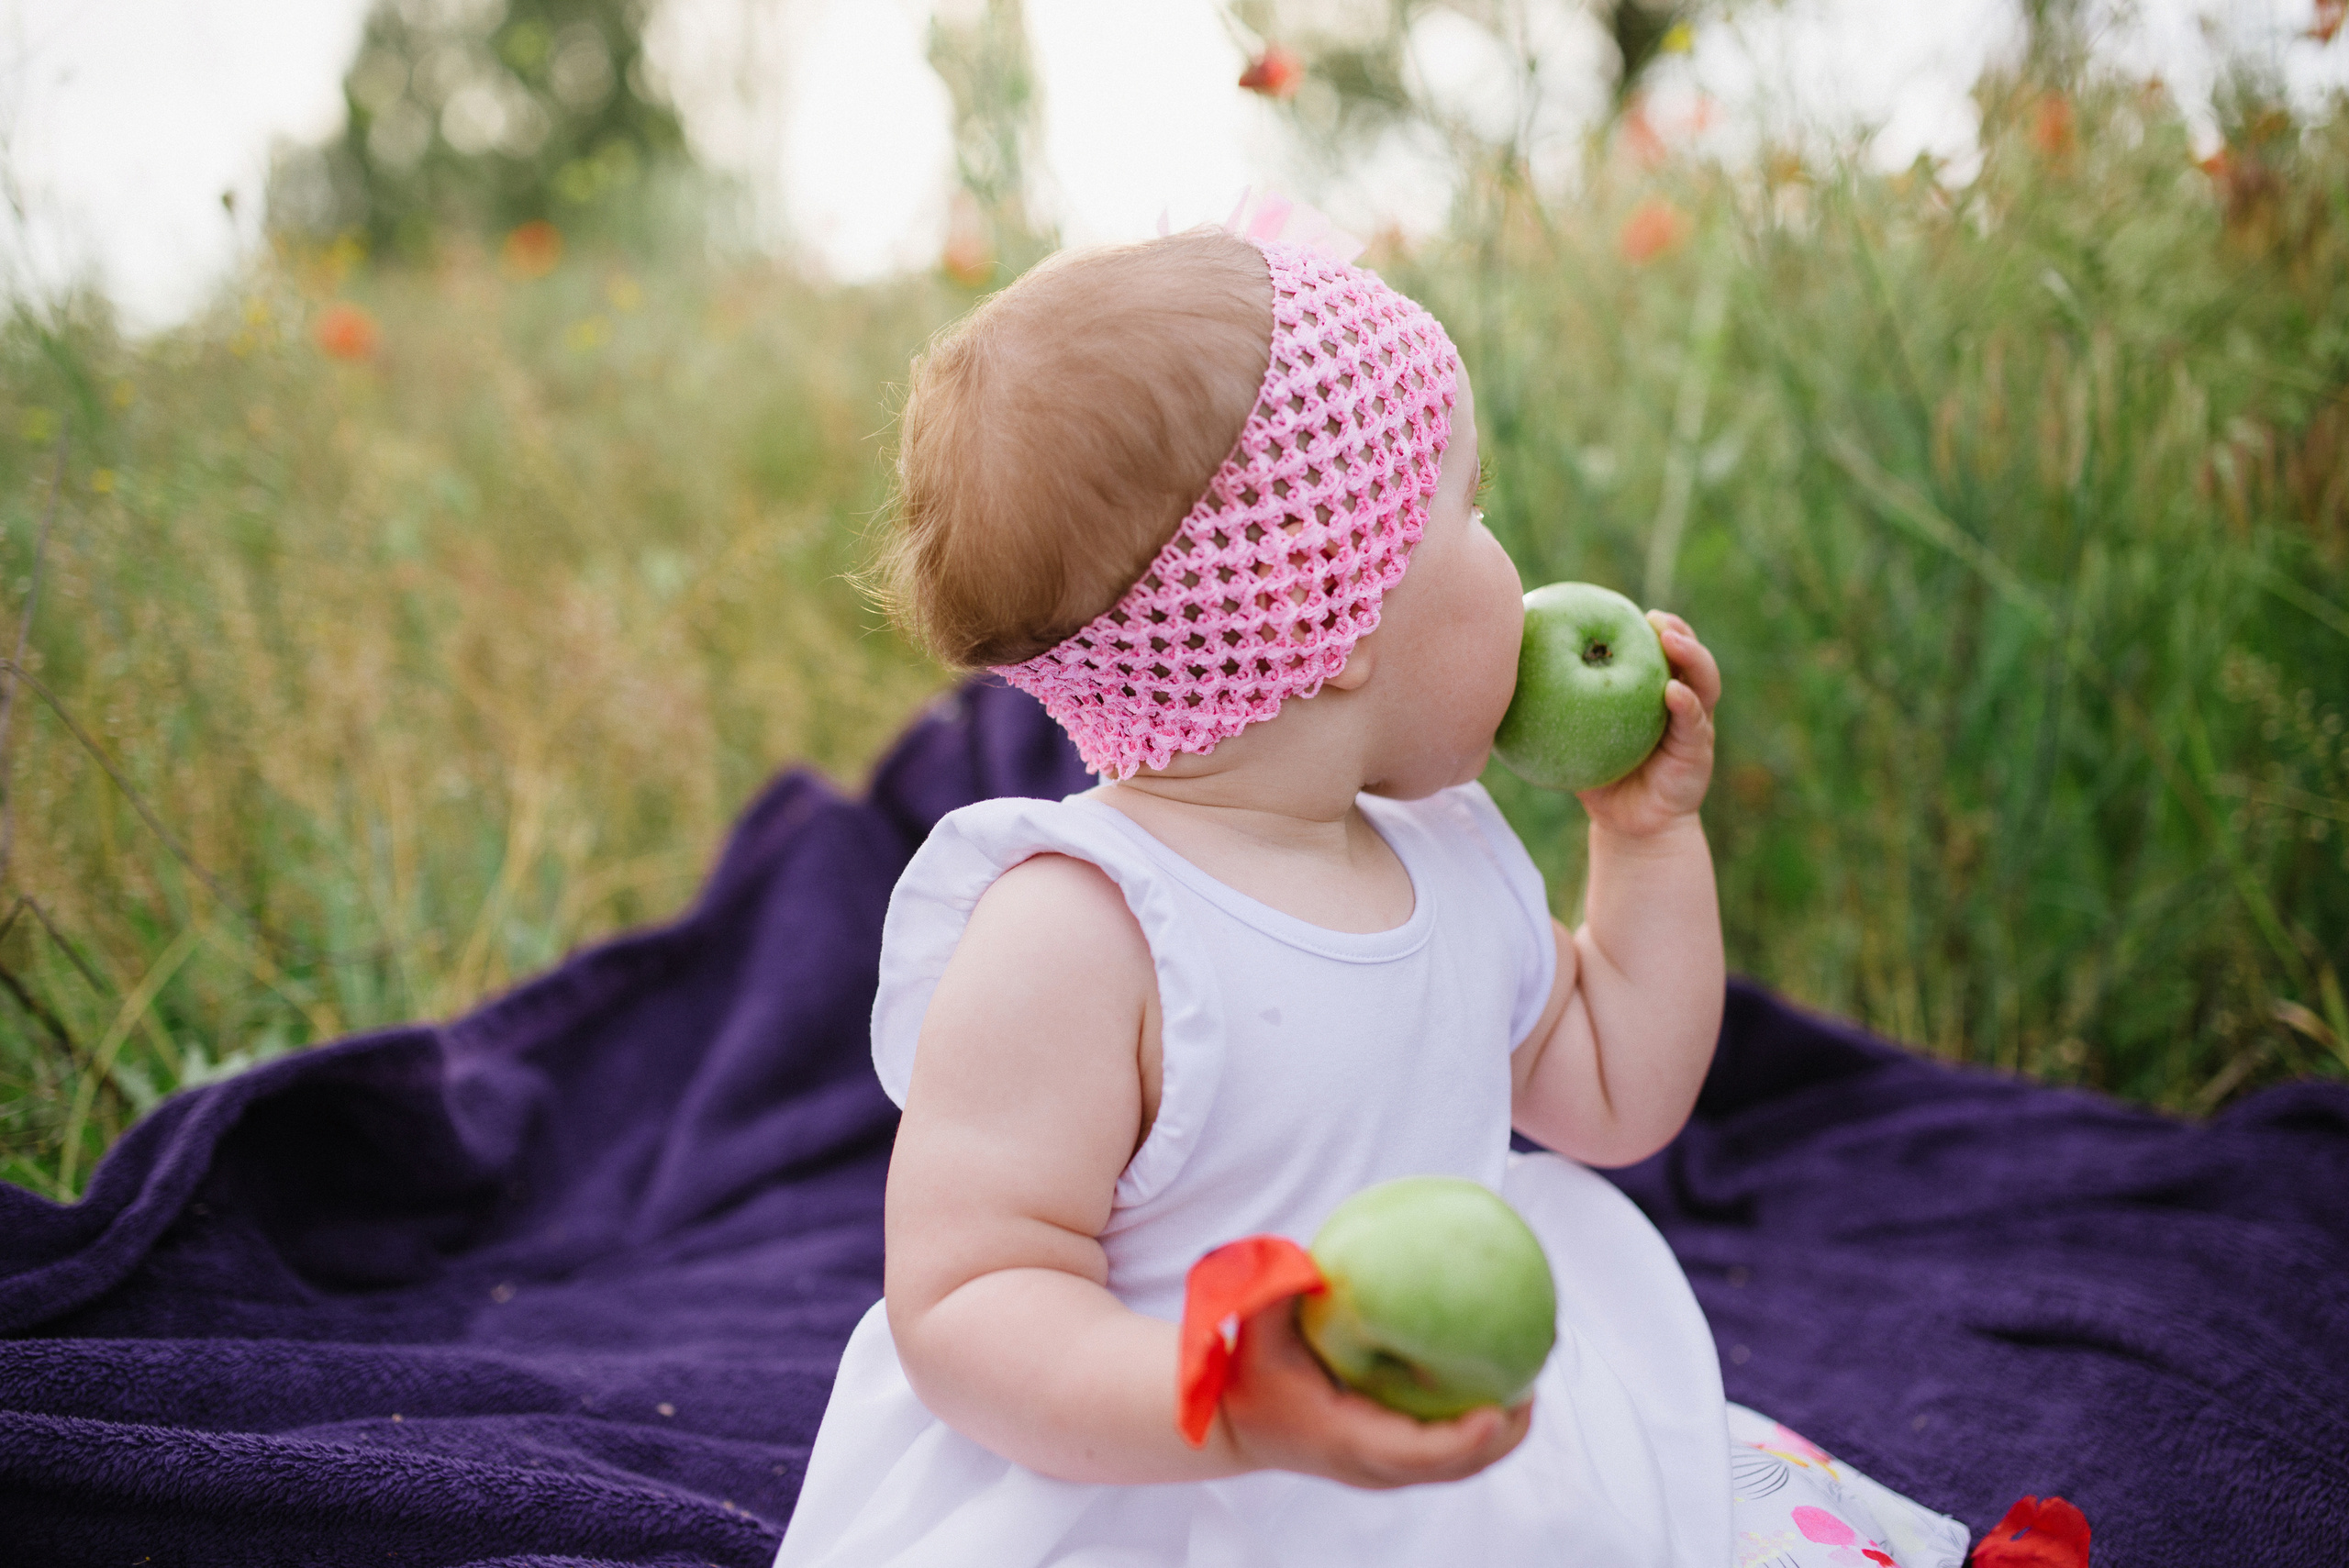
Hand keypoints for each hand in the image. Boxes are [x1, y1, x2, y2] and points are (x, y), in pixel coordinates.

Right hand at [1217, 1296, 1532, 1489]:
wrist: (1234, 1424)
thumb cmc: (1249, 1373)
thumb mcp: (1255, 1330)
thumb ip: (1276, 1291)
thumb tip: (1308, 1254)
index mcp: (1347, 1438)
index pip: (1416, 1453)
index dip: (1462, 1440)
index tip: (1497, 1410)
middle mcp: (1373, 1464)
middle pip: (1455, 1466)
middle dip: (1502, 1433)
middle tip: (1534, 1385)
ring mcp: (1385, 1467)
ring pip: (1458, 1462)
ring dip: (1499, 1431)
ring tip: (1531, 1379)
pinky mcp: (1391, 1457)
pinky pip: (1446, 1447)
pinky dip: (1479, 1423)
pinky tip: (1499, 1375)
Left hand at [1577, 611, 1719, 839]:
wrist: (1628, 827)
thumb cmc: (1598, 775)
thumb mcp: (1577, 736)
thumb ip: (1555, 708)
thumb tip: (1499, 678)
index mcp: (1652, 693)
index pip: (1655, 652)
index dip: (1646, 628)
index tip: (1626, 607)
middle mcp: (1680, 703)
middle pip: (1688, 658)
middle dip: (1678, 632)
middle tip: (1655, 619)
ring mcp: (1693, 727)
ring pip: (1703, 683)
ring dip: (1691, 658)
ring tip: (1670, 641)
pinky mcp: (1698, 753)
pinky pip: (1694, 725)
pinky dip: (1687, 705)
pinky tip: (1673, 693)